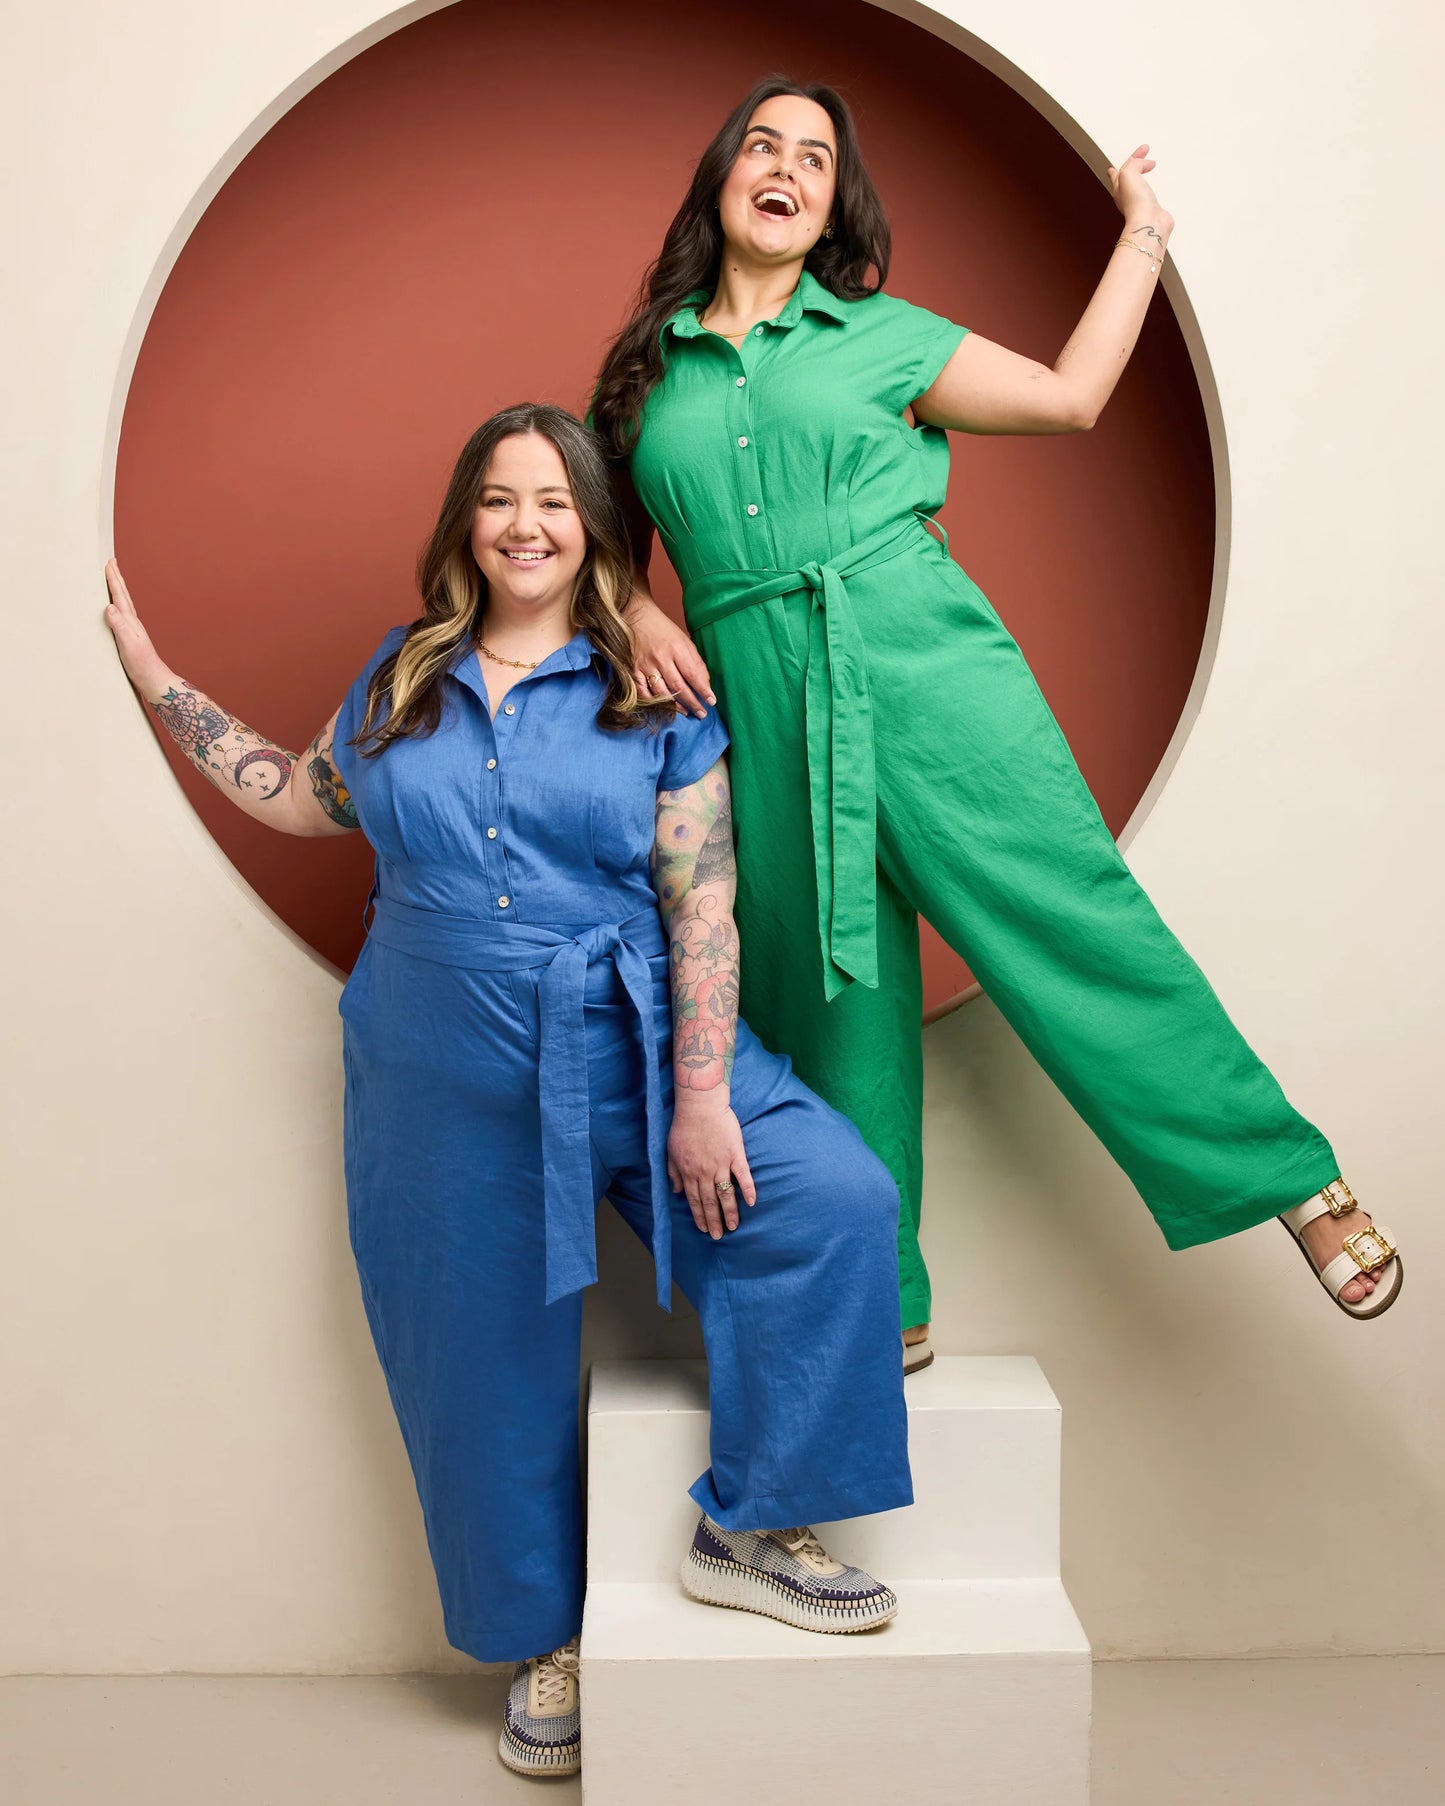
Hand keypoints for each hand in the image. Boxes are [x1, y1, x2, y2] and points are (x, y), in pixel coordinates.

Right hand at [103, 558, 170, 696]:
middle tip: (111, 563)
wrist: (154, 681)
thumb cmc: (141, 665)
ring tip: (111, 581)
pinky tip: (114, 611)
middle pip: (123, 596)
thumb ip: (119, 626)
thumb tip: (110, 606)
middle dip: (116, 579)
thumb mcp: (128, 645)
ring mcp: (132, 631)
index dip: (113, 579)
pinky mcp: (129, 639)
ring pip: (122, 604)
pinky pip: (120, 616)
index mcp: (130, 622)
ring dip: (116, 591)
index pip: (120, 596)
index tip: (109, 563)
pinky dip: (115, 607)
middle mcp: (132, 623)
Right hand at [629, 593, 714, 719]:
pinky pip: (644, 692)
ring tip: (687, 712)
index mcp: (676, 648)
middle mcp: (661, 658)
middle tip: (702, 713)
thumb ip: (694, 661)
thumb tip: (704, 683)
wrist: (636, 616)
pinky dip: (654, 702)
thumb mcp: (683, 640)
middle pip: (679, 686)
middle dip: (692, 702)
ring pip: (662, 692)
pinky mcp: (633, 670)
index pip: (693, 674)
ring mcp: (645, 665)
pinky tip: (664, 707)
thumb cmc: (663, 629)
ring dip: (676, 706)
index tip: (711, 701)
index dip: (703, 690)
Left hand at [667, 1092, 755, 1238]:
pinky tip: (752, 1202)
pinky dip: (748, 1189)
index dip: (699, 1216)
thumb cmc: (684, 1126)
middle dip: (714, 1221)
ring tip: (734, 1226)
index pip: (694, 1200)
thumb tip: (676, 1192)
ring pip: (726, 1194)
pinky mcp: (735, 1154)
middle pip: (710, 1202)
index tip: (705, 1229)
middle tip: (719, 1236)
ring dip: (730, 1212)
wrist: (699, 1106)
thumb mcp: (671, 1151)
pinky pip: (743, 1175)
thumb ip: (674, 1173)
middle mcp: (704, 1172)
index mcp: (688, 1172)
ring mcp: (721, 1164)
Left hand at [1106, 144, 1172, 237]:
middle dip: (1135, 165)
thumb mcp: (1128, 174)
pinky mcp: (1152, 208)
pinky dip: (1154, 188)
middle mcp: (1128, 195)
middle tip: (1142, 157)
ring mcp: (1140, 202)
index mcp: (1119, 187)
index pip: (1122, 169)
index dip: (1132, 157)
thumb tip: (1142, 163)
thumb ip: (1133, 163)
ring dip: (1143, 175)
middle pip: (1129, 176)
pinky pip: (1151, 194)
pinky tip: (1156, 188)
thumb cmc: (1135, 203)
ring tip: (1148, 168)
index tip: (1141, 150)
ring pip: (1139, 185)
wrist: (1148, 223)